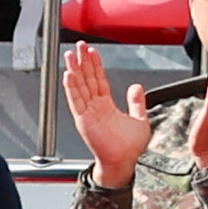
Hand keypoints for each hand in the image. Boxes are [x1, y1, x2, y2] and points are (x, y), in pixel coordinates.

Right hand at [63, 45, 147, 189]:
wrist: (124, 162)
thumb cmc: (129, 147)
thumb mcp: (139, 119)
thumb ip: (136, 102)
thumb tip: (137, 86)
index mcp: (106, 105)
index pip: (99, 80)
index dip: (95, 65)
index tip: (92, 52)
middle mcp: (95, 107)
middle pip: (86, 79)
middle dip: (82, 62)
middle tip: (78, 46)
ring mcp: (87, 113)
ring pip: (79, 87)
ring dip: (74, 70)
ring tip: (70, 55)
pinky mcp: (83, 120)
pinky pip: (76, 101)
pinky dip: (72, 88)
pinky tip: (68, 75)